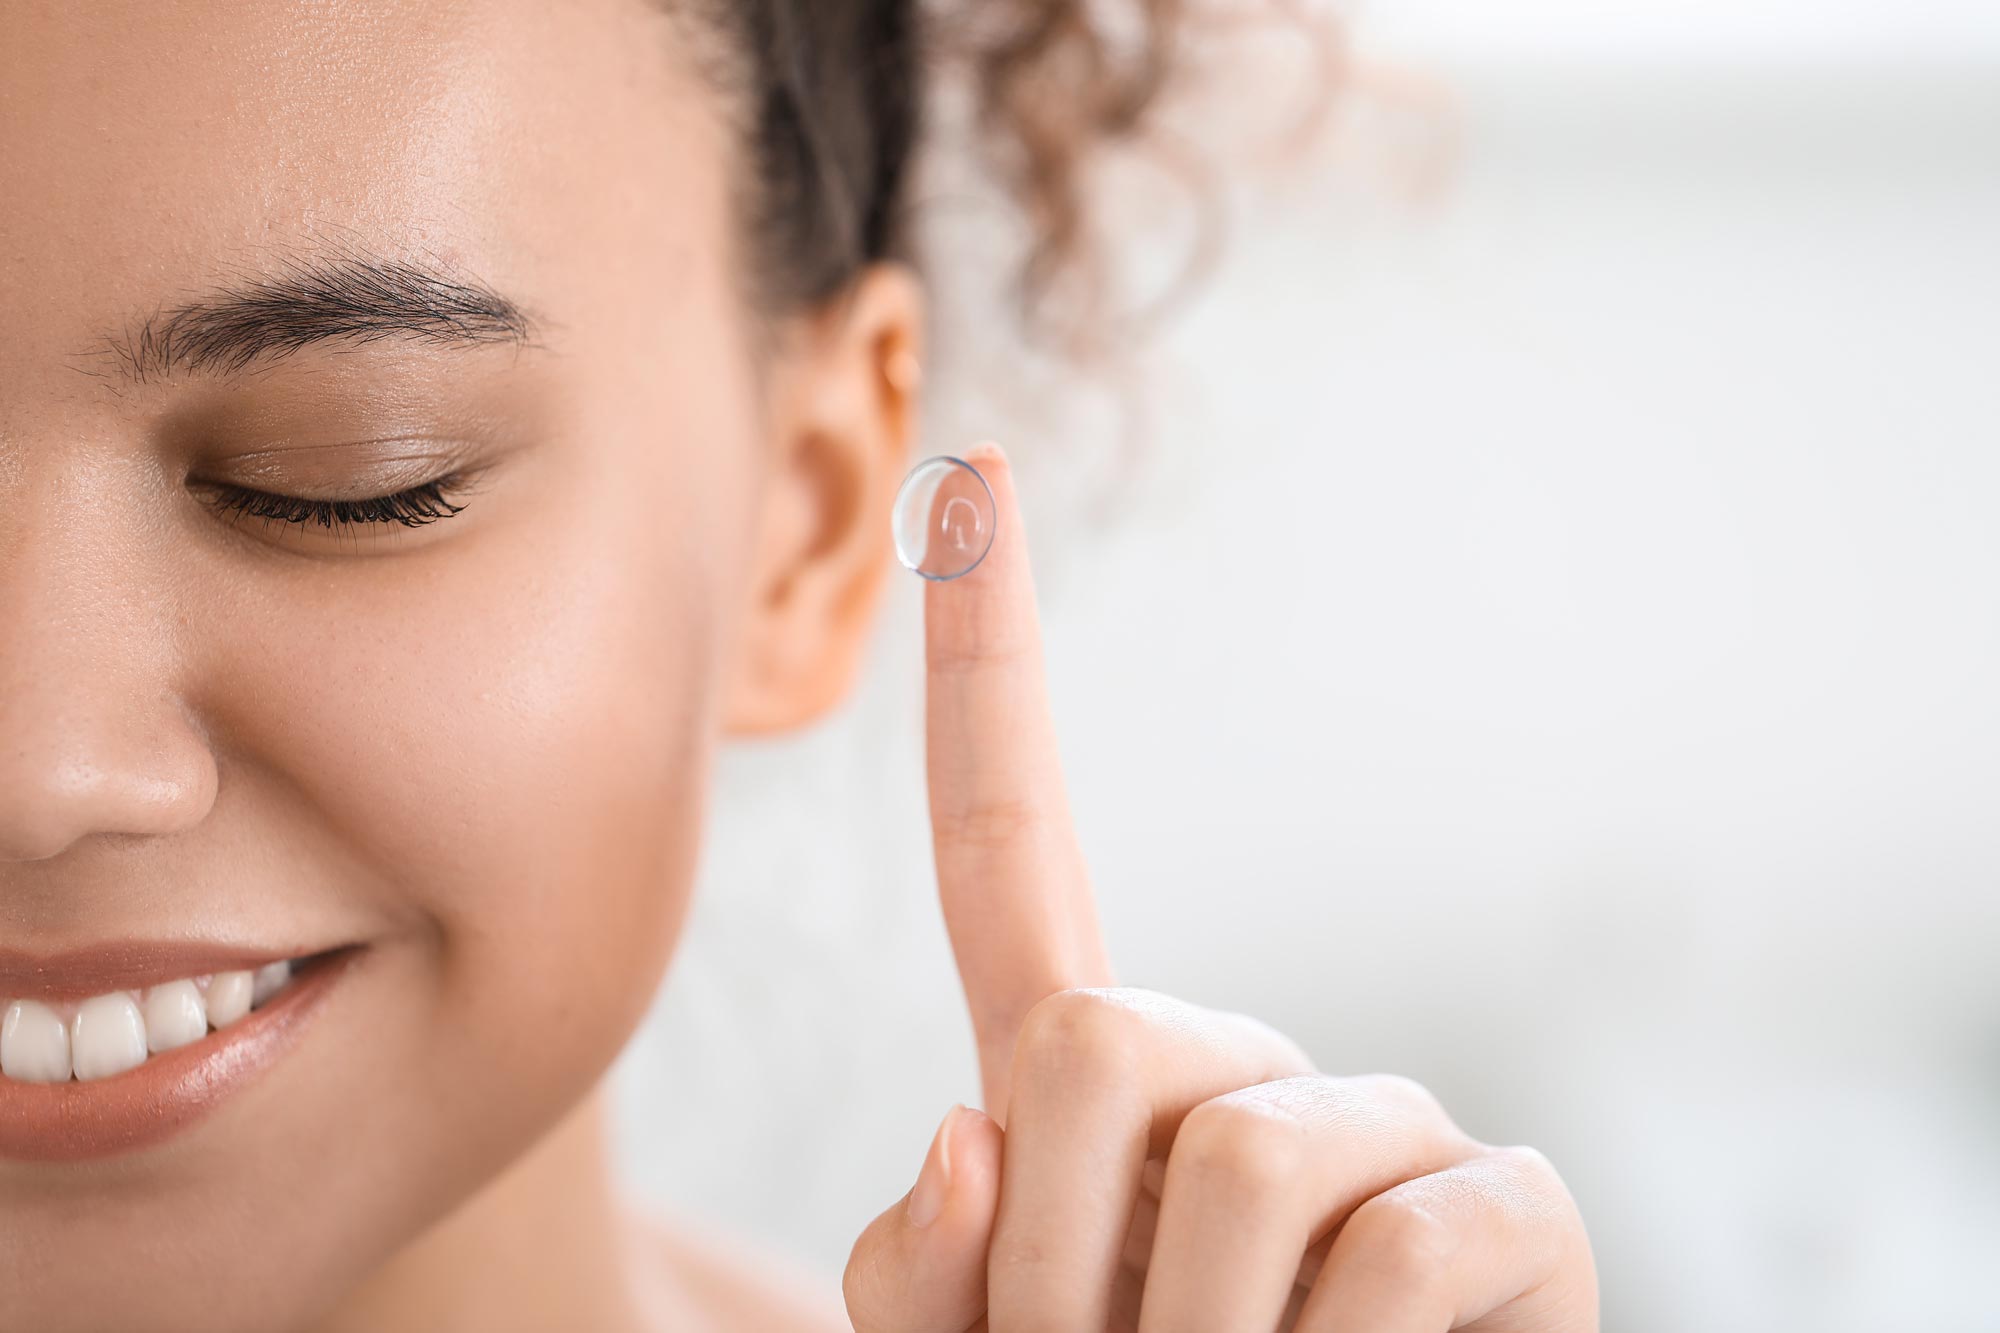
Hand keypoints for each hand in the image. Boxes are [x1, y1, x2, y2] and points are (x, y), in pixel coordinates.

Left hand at [842, 441, 1598, 1331]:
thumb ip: (927, 1273)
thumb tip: (967, 1125)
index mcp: (1090, 1086)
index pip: (1009, 849)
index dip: (981, 667)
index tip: (968, 474)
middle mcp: (1242, 1070)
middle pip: (1090, 1039)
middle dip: (1060, 1263)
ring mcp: (1388, 1127)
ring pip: (1240, 1163)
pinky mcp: (1515, 1207)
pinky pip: (1391, 1256)